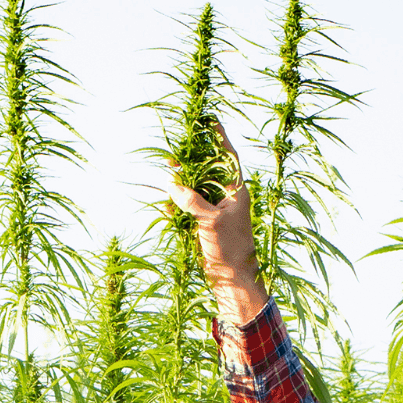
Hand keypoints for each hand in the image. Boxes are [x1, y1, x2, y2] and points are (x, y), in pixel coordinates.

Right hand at [164, 117, 268, 326]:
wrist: (233, 281)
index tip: (211, 121)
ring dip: (181, 184)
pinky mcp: (206, 224)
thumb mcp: (210, 222)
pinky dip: (178, 207)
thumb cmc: (230, 249)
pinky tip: (167, 208)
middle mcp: (227, 197)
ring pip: (196, 189)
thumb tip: (174, 186)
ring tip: (166, 174)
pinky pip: (190, 208)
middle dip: (191, 162)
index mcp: (236, 191)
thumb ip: (193, 202)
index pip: (228, 157)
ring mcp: (216, 210)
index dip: (220, 139)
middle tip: (173, 155)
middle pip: (208, 170)